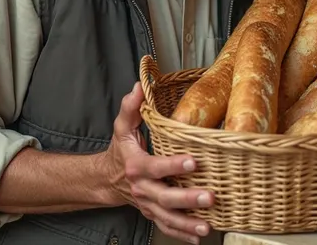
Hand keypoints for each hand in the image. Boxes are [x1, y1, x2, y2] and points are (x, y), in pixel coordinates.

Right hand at [104, 82, 214, 243]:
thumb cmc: (120, 152)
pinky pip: (167, 227)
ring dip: (188, 223)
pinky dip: (182, 234)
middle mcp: (143, 189)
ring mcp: (149, 204)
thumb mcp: (122, 128)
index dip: (174, 165)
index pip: (156, 167)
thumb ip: (131, 108)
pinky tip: (198, 237)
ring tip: (207, 225)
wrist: (106, 181)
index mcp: (137, 166)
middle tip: (210, 197)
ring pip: (168, 217)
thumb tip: (139, 86)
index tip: (193, 161)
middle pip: (165, 197)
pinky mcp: (154, 213)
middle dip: (188, 199)